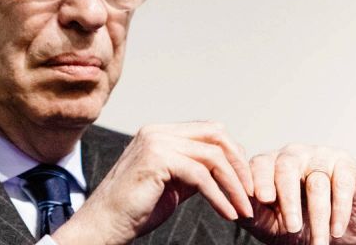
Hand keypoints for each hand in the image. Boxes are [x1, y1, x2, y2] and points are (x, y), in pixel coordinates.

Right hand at [52, 122, 254, 244]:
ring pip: (212, 156)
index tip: (245, 183)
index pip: (210, 131)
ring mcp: (155, 142)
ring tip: (244, 209)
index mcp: (160, 133)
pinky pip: (200, 176)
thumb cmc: (135, 209)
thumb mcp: (172, 185)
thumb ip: (194, 171)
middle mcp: (157, 132)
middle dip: (239, 165)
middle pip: (215, 135)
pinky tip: (227, 213)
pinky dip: (220, 196)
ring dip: (234, 185)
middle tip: (251, 194)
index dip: (233, 154)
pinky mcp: (156, 160)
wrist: (104, 224)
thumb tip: (226, 170)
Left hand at [245, 144, 355, 244]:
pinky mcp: (345, 163)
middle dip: (289, 200)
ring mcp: (318, 156)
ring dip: (318, 216)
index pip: (259, 165)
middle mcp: (291, 155)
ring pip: (317, 181)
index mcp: (267, 164)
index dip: (260, 180)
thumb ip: (252, 212)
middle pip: (286, 168)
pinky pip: (342, 184)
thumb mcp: (268, 223)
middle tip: (292, 226)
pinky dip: (340, 210)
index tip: (263, 199)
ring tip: (318, 242)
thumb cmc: (293, 227)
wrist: (330, 237)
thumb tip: (237, 207)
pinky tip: (336, 230)